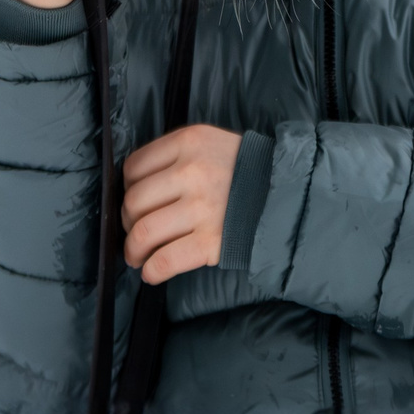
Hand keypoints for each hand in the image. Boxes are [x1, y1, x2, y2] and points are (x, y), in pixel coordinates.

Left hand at [121, 124, 242, 283]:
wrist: (286, 193)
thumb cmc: (245, 170)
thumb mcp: (211, 144)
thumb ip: (175, 157)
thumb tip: (133, 190)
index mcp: (189, 142)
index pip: (134, 167)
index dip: (127, 189)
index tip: (135, 203)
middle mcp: (192, 172)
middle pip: (134, 201)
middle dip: (127, 222)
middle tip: (134, 232)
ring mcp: (201, 208)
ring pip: (143, 232)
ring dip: (133, 250)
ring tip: (137, 256)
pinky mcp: (211, 241)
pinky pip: (164, 260)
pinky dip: (151, 271)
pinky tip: (151, 272)